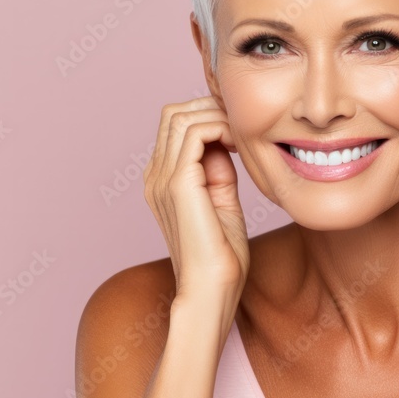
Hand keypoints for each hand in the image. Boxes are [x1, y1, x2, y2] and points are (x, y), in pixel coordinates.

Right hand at [142, 96, 249, 303]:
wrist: (212, 289)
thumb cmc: (221, 254)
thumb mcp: (221, 200)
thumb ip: (217, 169)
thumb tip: (223, 140)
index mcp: (161, 180)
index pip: (175, 125)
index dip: (210, 115)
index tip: (240, 129)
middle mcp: (155, 176)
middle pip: (174, 113)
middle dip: (212, 108)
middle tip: (243, 125)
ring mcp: (162, 179)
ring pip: (181, 116)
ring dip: (218, 116)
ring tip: (243, 135)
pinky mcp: (178, 184)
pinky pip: (195, 133)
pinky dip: (220, 128)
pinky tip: (239, 145)